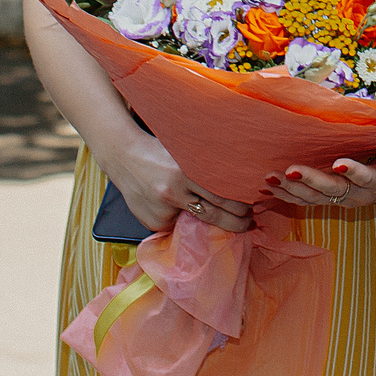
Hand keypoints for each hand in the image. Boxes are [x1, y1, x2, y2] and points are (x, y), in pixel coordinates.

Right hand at [102, 127, 254, 234]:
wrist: (123, 156)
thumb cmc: (160, 150)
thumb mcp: (184, 151)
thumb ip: (205, 167)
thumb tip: (237, 180)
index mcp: (184, 172)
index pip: (221, 196)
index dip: (240, 207)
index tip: (252, 209)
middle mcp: (173, 192)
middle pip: (213, 215)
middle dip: (236, 223)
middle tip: (249, 223)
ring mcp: (161, 210)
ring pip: (196, 223)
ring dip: (214, 225)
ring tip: (228, 220)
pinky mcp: (152, 221)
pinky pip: (176, 225)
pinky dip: (183, 220)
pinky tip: (182, 209)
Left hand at [267, 136, 375, 210]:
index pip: (366, 178)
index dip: (353, 172)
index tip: (339, 163)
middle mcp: (356, 195)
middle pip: (332, 191)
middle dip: (311, 182)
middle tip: (291, 171)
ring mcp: (339, 198)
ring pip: (313, 199)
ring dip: (291, 190)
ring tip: (271, 178)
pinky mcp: (327, 197)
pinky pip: (304, 199)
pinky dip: (286, 193)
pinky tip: (268, 185)